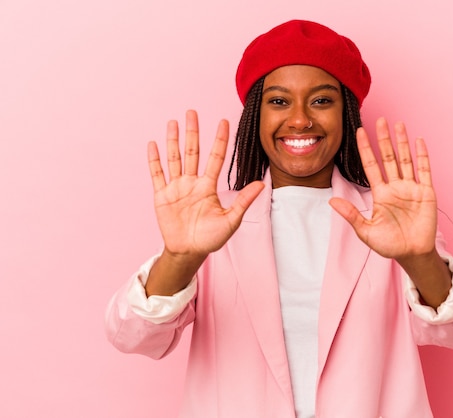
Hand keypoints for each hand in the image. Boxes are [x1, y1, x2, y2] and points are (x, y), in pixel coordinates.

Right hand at [148, 110, 263, 257]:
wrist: (189, 252)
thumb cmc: (211, 238)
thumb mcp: (231, 220)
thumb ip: (243, 201)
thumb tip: (261, 184)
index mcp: (208, 186)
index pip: (215, 157)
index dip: (219, 140)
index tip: (224, 121)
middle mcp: (192, 183)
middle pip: (192, 152)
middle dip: (192, 132)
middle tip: (192, 112)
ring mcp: (176, 188)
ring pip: (174, 158)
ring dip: (173, 140)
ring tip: (173, 121)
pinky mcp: (162, 195)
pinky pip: (157, 174)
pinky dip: (154, 159)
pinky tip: (153, 144)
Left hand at [329, 117, 437, 260]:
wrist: (412, 255)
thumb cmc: (389, 245)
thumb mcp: (365, 231)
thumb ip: (351, 215)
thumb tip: (331, 202)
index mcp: (380, 194)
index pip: (371, 166)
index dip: (366, 149)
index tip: (359, 132)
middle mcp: (395, 187)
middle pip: (388, 157)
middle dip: (383, 139)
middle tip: (380, 120)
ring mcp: (411, 188)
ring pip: (405, 159)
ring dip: (402, 142)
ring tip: (398, 124)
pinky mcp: (426, 192)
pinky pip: (424, 170)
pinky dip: (422, 155)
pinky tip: (418, 141)